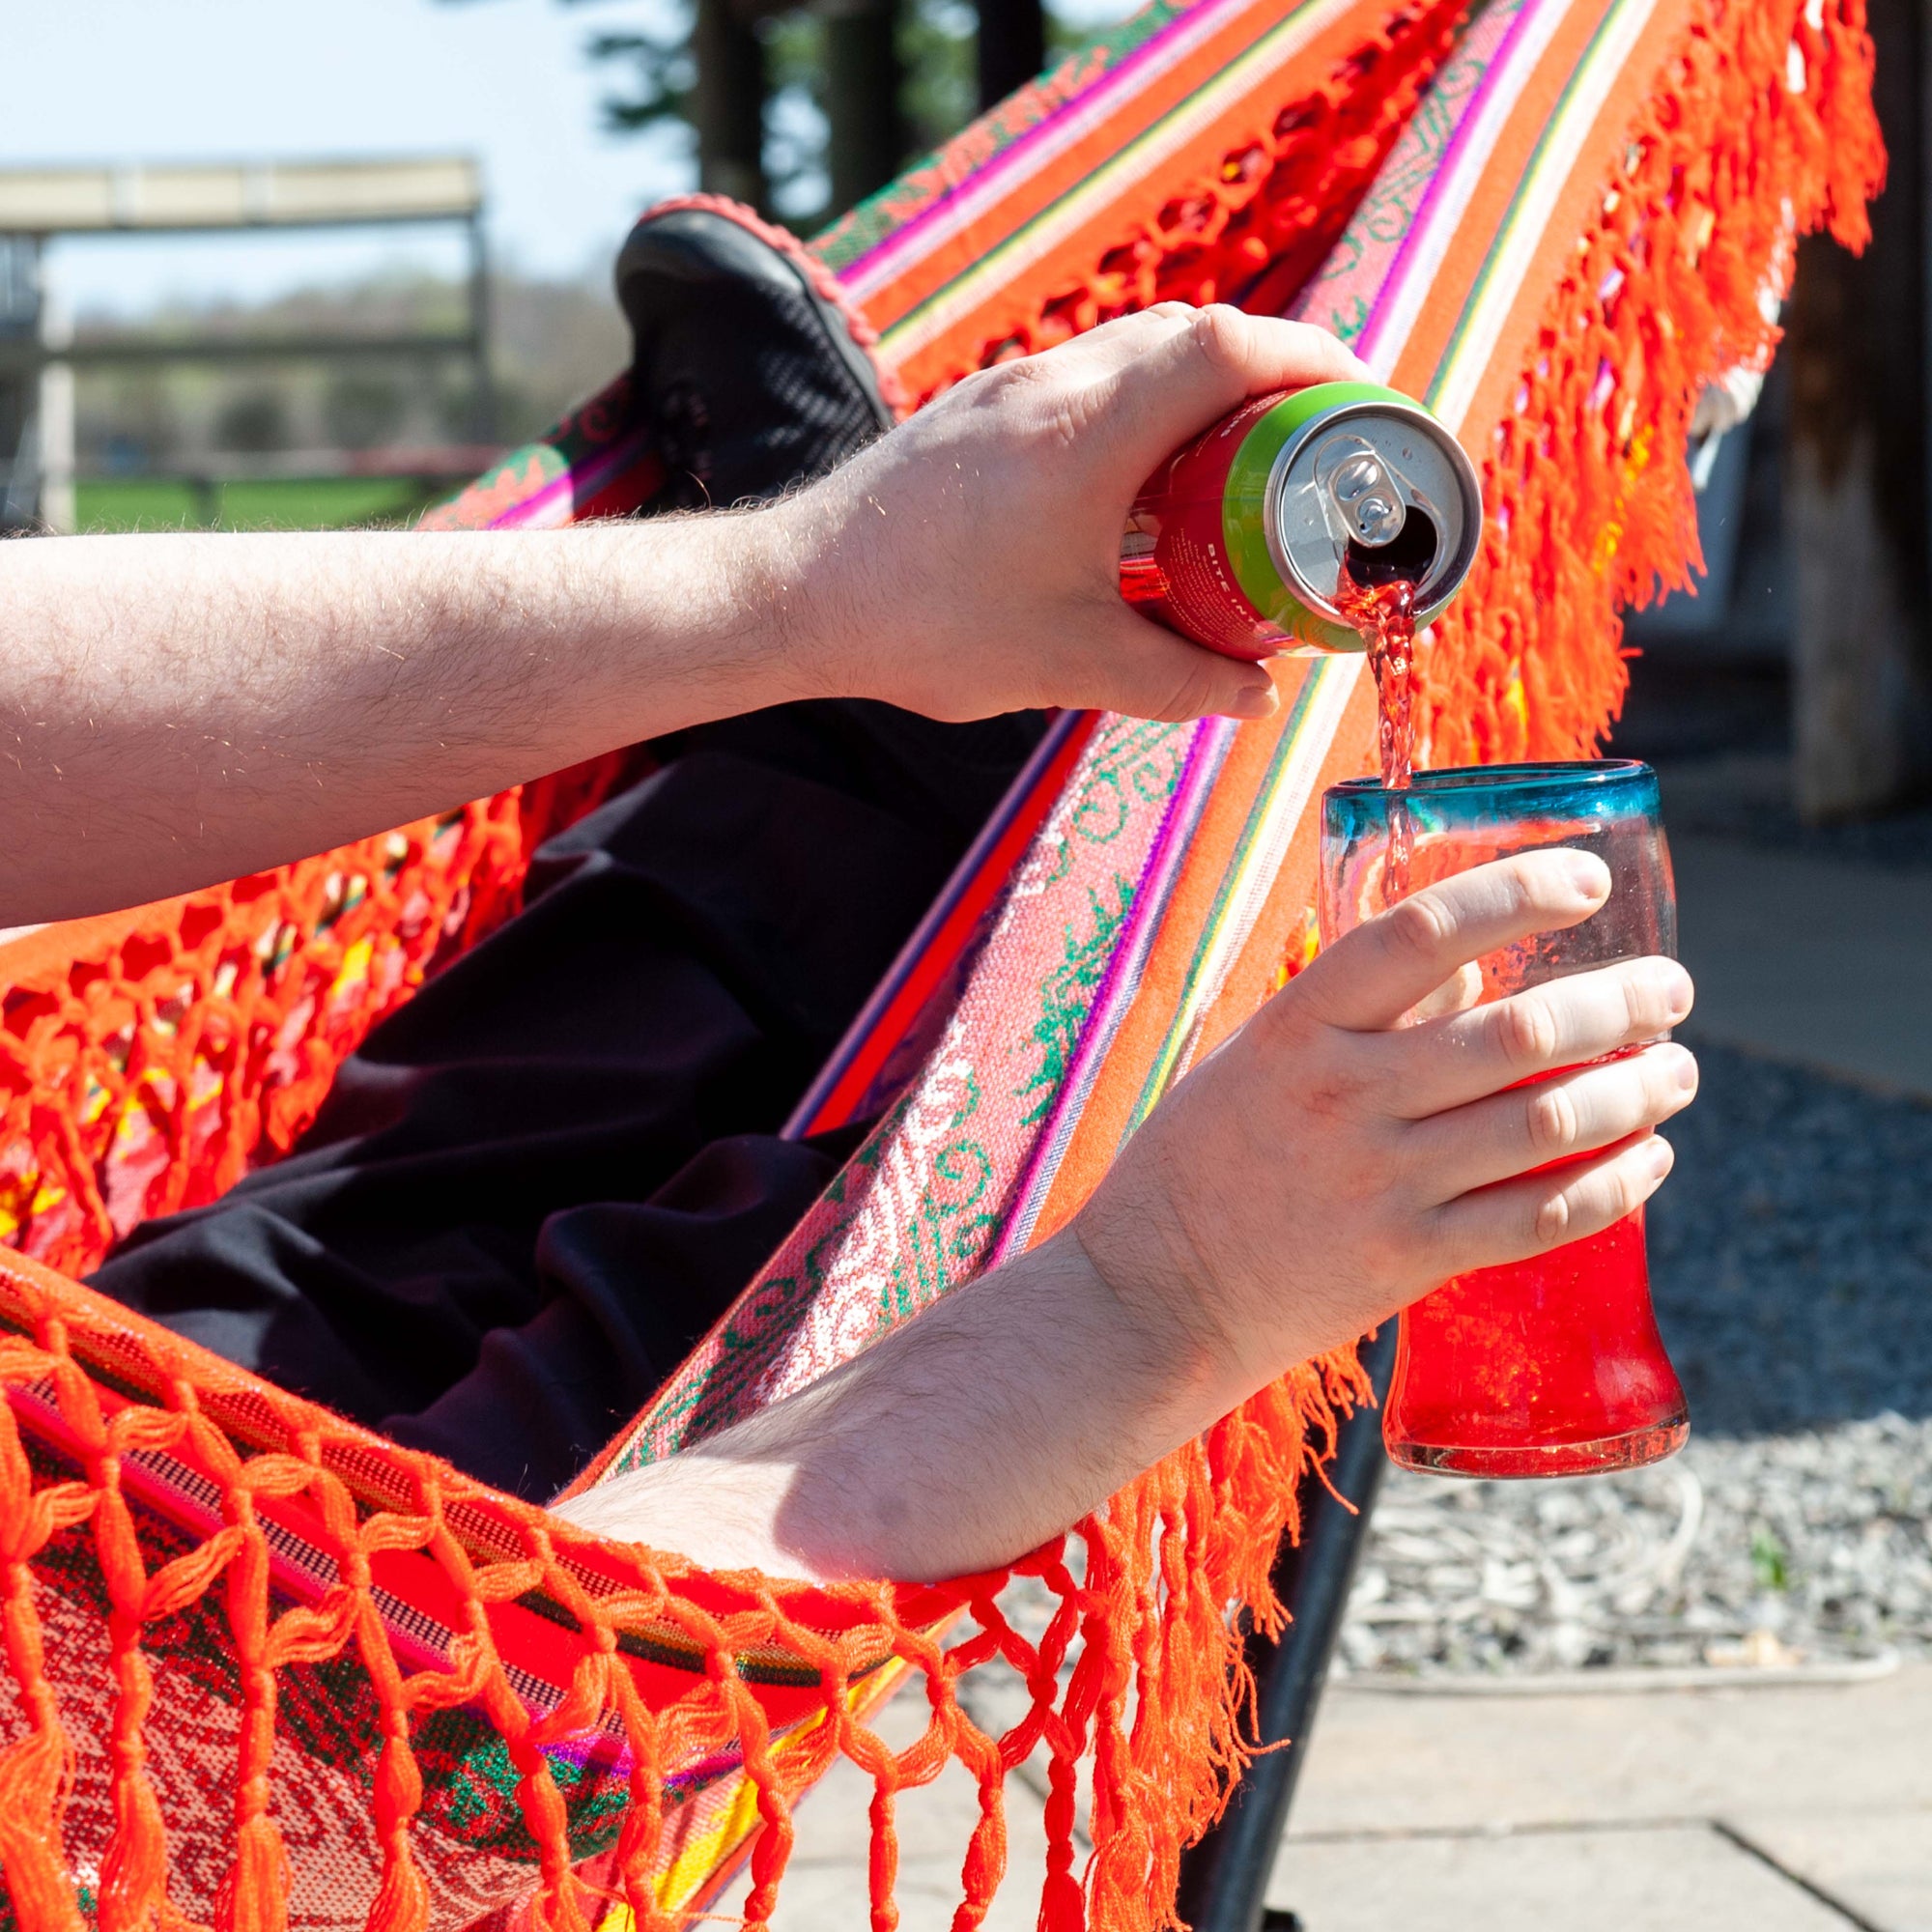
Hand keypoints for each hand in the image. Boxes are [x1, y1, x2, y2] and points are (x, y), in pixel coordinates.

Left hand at [769, 304, 1368, 723]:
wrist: (795, 595)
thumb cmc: (926, 624)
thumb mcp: (1070, 665)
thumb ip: (1178, 680)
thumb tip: (1256, 695)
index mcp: (1090, 429)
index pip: (1232, 347)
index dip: (1315, 364)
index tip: (1364, 405)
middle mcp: (1054, 384)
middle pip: (1195, 337)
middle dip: (1272, 380)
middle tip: (1315, 447)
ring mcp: (1011, 390)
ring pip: (1138, 354)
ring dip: (1203, 397)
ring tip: (1240, 474)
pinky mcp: (979, 413)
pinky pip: (1088, 384)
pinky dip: (1143, 416)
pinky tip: (1145, 494)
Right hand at [1074, 850, 1698, 1412]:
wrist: (1150, 1298)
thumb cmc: (1198, 1162)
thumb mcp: (1254, 1059)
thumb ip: (1356, 1015)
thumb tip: (1476, 971)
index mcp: (1297, 1028)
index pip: (1422, 932)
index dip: (1517, 892)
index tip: (1588, 876)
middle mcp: (1343, 1097)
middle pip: (1517, 1032)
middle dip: (1618, 1003)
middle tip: (1670, 990)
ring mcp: (1379, 1185)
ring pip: (1545, 1122)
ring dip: (1634, 1090)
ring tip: (1676, 1070)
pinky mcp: (1406, 1262)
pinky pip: (1536, 1218)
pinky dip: (1610, 1185)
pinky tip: (1648, 1159)